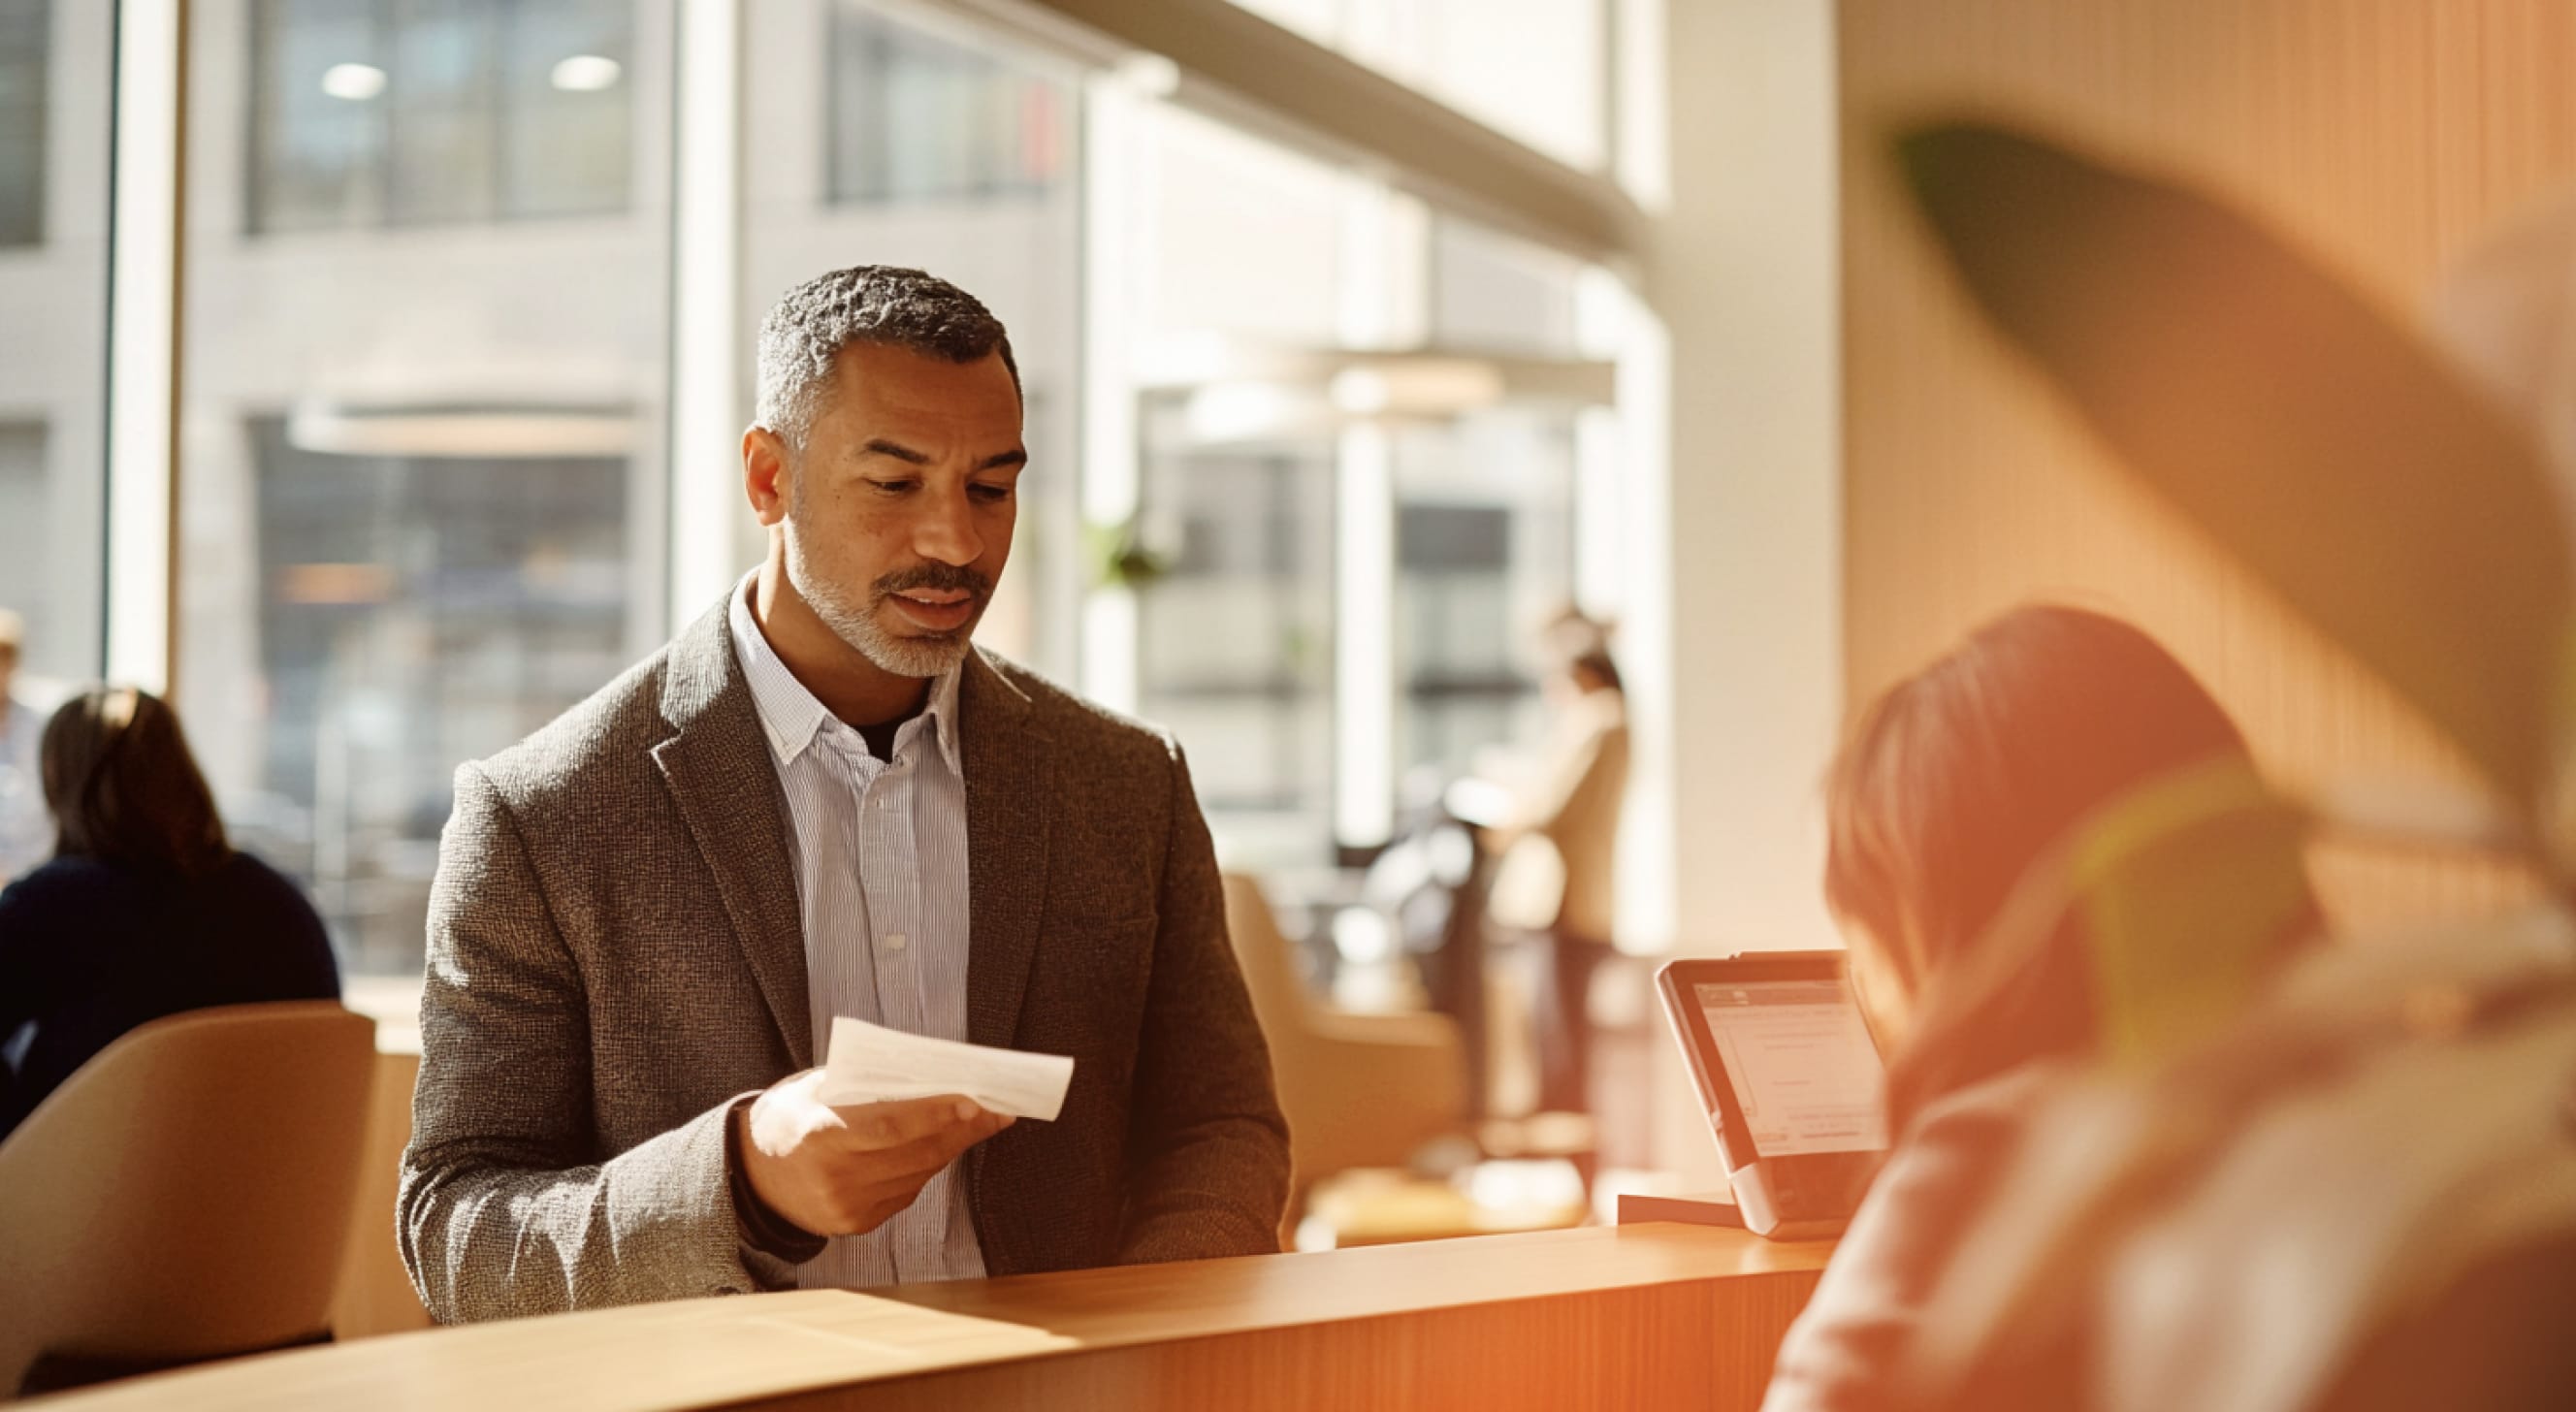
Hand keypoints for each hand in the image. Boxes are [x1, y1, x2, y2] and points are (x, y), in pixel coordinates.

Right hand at [738, 1069, 1011, 1237]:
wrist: (751, 1175)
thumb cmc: (791, 1117)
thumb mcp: (816, 1089)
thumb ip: (868, 1086)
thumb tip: (935, 1078)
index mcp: (819, 1136)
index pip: (890, 1126)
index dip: (936, 1115)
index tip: (976, 1101)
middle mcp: (834, 1179)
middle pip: (915, 1153)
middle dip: (962, 1129)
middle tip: (998, 1108)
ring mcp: (846, 1208)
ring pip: (918, 1174)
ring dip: (952, 1146)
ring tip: (980, 1120)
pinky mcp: (856, 1225)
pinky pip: (907, 1191)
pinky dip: (928, 1165)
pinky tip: (943, 1144)